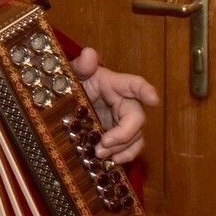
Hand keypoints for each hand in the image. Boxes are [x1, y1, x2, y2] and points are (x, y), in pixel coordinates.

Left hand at [70, 48, 158, 163]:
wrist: (62, 105)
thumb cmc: (71, 85)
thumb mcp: (71, 74)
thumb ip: (80, 66)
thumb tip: (89, 54)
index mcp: (113, 85)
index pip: (134, 84)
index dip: (145, 91)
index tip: (153, 100)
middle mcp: (123, 103)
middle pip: (136, 118)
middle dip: (124, 133)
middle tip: (104, 143)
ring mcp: (121, 121)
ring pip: (136, 136)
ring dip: (123, 148)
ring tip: (101, 155)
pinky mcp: (117, 137)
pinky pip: (130, 148)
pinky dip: (124, 156)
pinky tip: (111, 162)